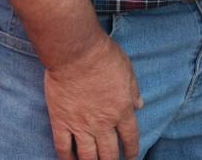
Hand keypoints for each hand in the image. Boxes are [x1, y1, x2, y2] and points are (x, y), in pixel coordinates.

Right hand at [42, 33, 142, 159]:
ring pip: (87, 156)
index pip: (130, 138)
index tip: (131, 158)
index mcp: (122, 110)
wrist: (76, 52)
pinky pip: (63, 147)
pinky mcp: (61, 122)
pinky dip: (66, 158)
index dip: (131, 151)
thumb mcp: (127, 69)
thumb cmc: (103, 56)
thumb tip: (140, 105)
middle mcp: (103, 122)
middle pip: (109, 153)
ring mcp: (81, 125)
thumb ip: (133, 90)